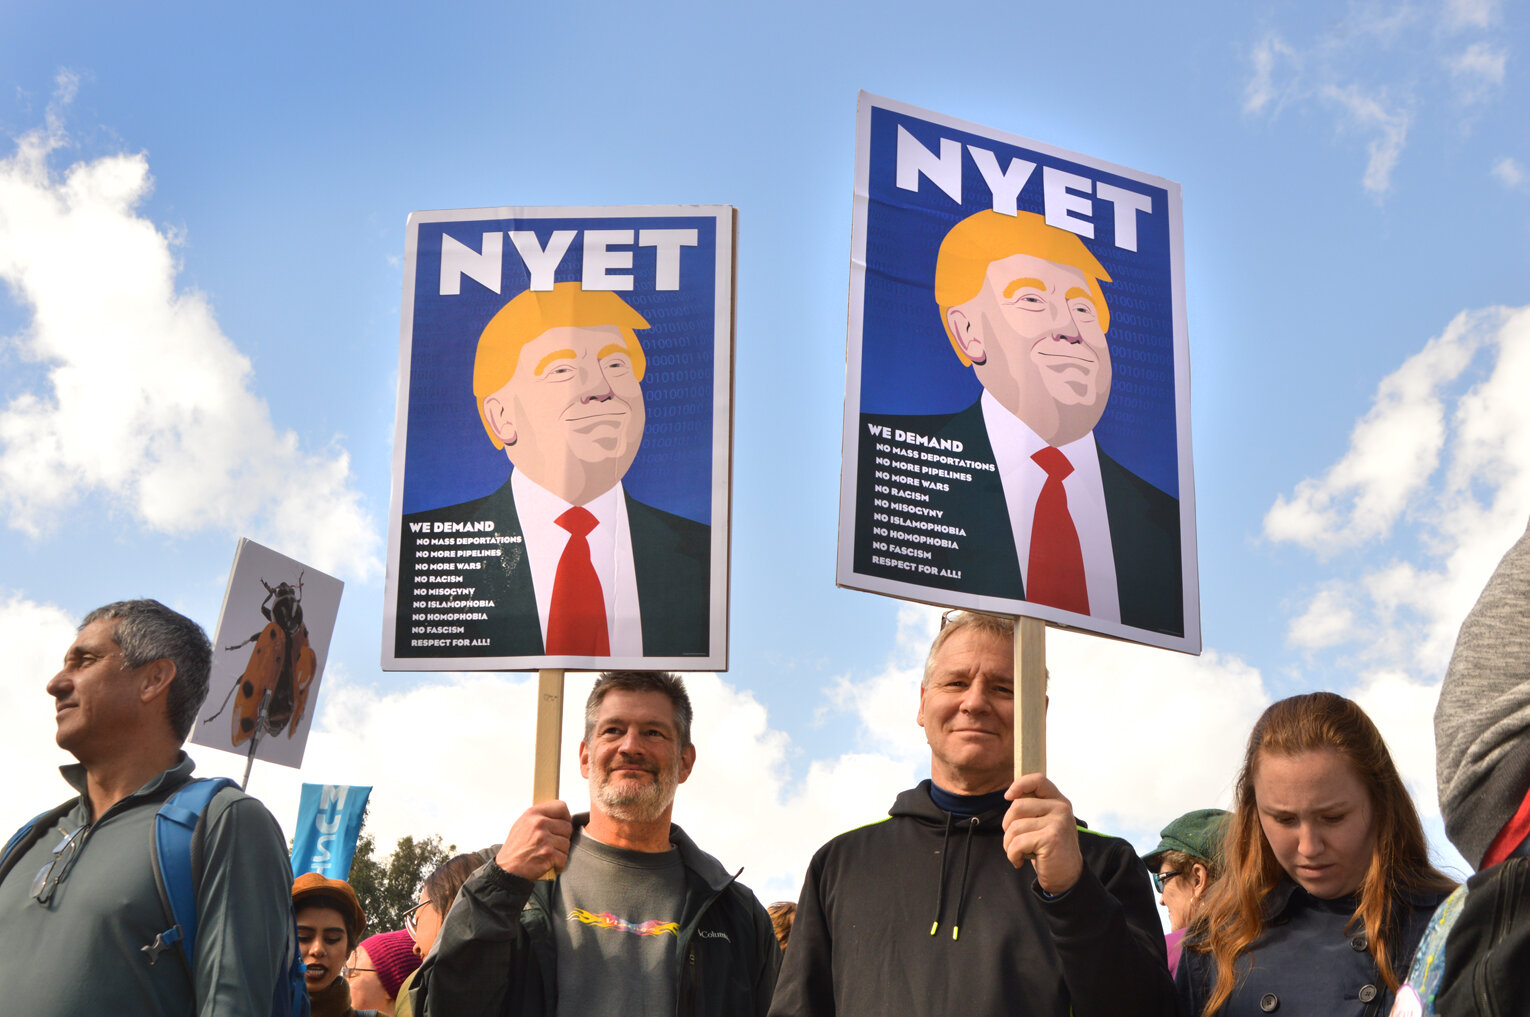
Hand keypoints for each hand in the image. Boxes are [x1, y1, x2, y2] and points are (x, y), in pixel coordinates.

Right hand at [495, 801, 573, 879]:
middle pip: (567, 827)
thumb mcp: (522, 825)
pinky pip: (564, 857)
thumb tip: (560, 816)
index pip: (561, 807)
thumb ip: (540, 817)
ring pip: (567, 843)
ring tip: (547, 855)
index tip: (563, 824)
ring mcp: (544, 838)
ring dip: (560, 852)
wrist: (506, 870)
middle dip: (562, 838)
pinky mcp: (548, 853)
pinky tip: (549, 864)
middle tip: (552, 845)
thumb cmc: (515, 849)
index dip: (565, 816)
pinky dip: (559, 864)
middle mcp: (539, 823)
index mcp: (533, 813)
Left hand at [1001, 774, 1082, 894]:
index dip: (1019, 785)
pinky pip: (1017, 843)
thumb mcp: (1045, 824)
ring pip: (1014, 827)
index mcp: (1059, 801)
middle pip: (1017, 806)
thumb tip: (1011, 795)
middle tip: (1014, 841)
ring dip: (1009, 844)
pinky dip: (1012, 855)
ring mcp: (1058, 822)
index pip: (1038, 780)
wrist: (1067, 878)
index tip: (1008, 797)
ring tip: (1018, 853)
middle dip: (1007, 826)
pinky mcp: (1051, 838)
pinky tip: (1020, 861)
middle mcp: (1061, 808)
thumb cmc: (1050, 850)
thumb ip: (1034, 809)